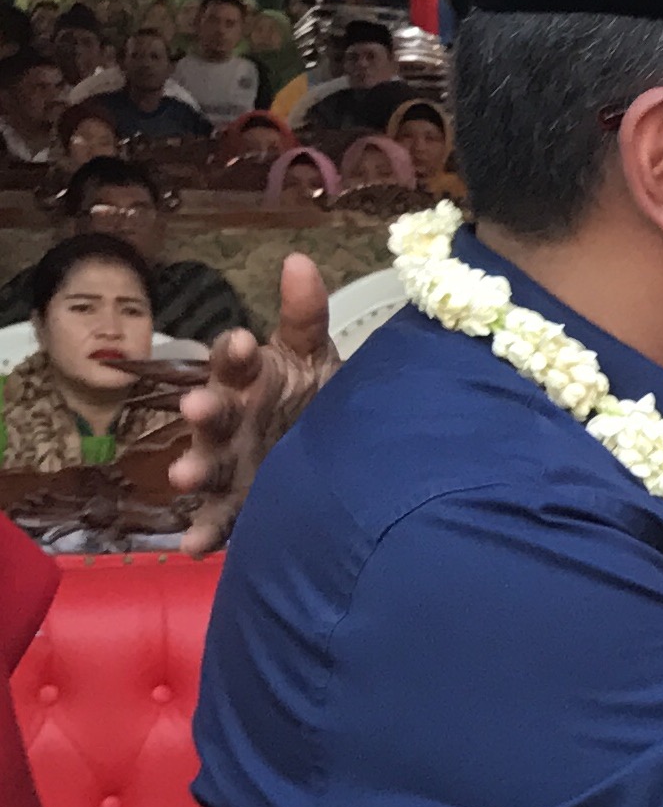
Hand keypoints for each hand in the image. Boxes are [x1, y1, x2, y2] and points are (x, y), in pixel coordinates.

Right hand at [172, 253, 336, 554]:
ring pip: (206, 466)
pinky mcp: (238, 504)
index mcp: (247, 381)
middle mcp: (232, 421)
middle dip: (204, 410)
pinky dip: (203, 534)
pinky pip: (217, 522)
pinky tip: (191, 547)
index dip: (234, 354)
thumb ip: (305, 315)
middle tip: (197, 405)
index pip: (234, 363)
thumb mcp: (312, 356)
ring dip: (192, 469)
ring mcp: (231, 464)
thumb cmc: (311, 397)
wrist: (337, 456)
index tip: (239, 341)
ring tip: (181, 475)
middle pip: (213, 414)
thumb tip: (298, 259)